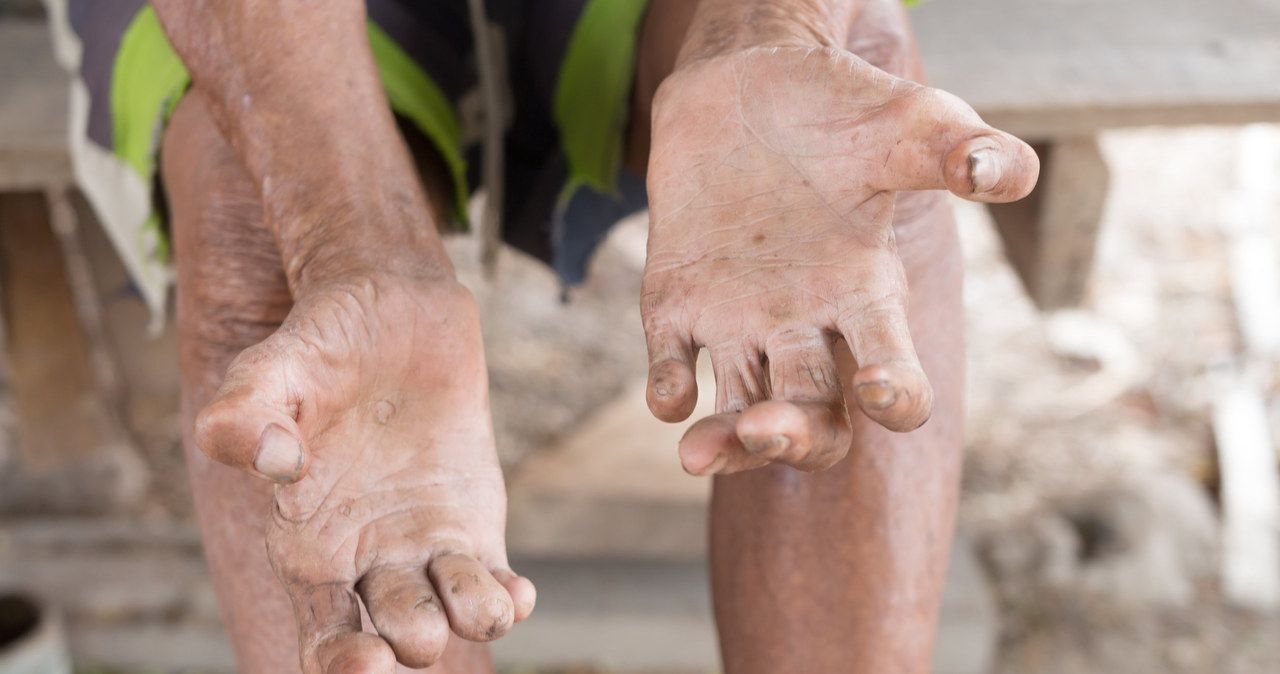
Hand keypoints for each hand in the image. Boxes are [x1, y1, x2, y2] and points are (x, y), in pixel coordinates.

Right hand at [194, 274, 534, 671]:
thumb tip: (269, 459)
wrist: (393, 306)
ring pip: (450, 613)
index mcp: (305, 541)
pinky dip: (507, 599)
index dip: (338, 660)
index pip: (320, 629)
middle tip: (421, 632)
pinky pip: (491, 581)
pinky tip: (517, 593)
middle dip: (410, 643)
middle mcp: (365, 557)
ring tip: (482, 605)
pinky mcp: (472, 521)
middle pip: (391, 635)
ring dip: (469, 620)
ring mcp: (424, 542)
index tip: (366, 660)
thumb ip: (247, 410)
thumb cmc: (320, 342)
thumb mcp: (272, 366)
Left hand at [642, 45, 1036, 473]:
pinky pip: (673, 366)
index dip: (898, 398)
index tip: (885, 390)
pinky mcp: (677, 302)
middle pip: (813, 418)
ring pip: (740, 410)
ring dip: (726, 442)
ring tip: (698, 452)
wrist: (746, 77)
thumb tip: (1011, 172)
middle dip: (796, 438)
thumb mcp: (907, 122)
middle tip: (769, 428)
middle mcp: (806, 324)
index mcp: (868, 296)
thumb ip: (956, 150)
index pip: (896, 377)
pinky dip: (669, 390)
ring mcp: (739, 319)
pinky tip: (669, 396)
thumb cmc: (839, 106)